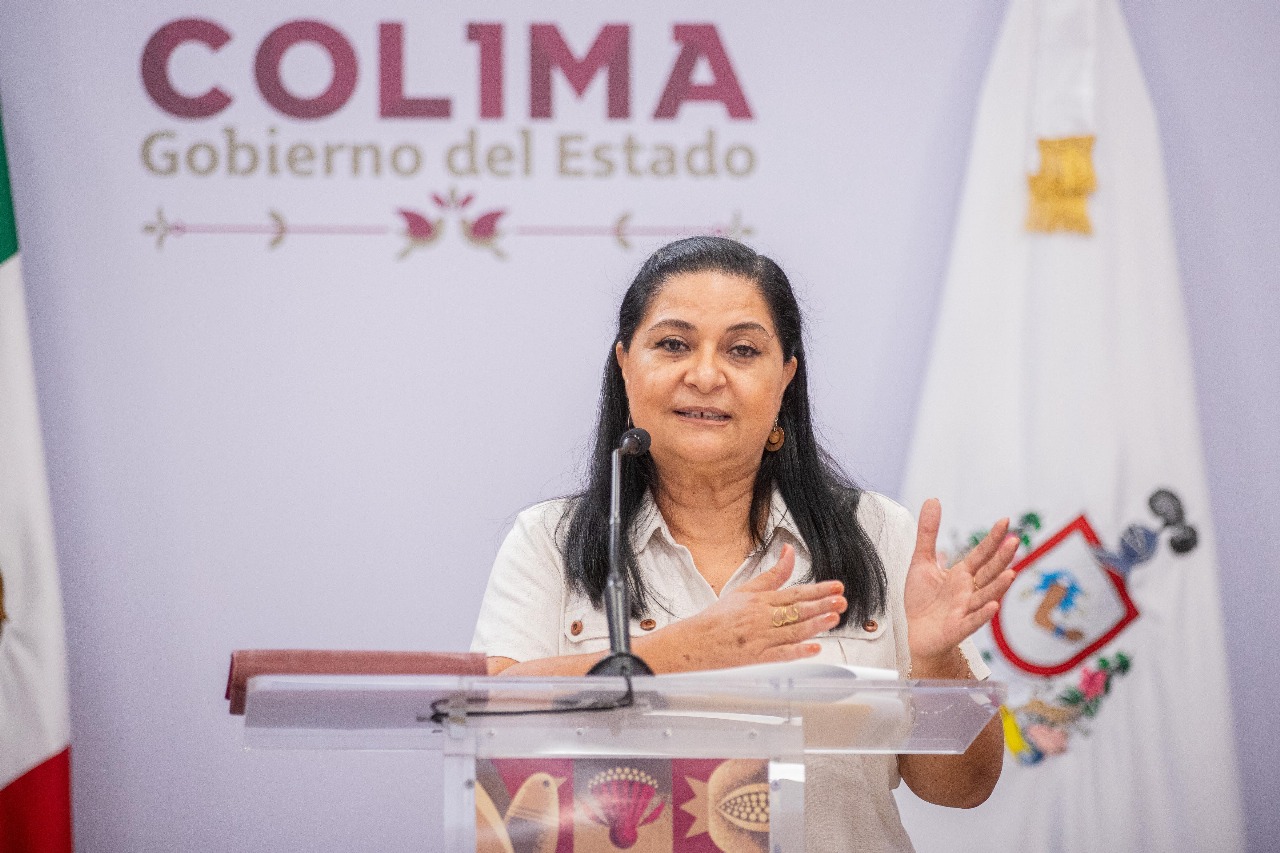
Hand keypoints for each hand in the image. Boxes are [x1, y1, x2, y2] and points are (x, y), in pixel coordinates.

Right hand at [656, 544, 846, 671]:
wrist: (694, 641)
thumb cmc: (719, 617)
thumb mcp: (745, 589)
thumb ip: (772, 574)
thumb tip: (788, 551)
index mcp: (760, 600)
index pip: (794, 593)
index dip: (818, 590)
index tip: (836, 587)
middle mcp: (762, 618)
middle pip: (796, 610)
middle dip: (821, 605)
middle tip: (841, 601)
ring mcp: (760, 638)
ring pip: (792, 630)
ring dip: (814, 624)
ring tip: (833, 618)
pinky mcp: (756, 658)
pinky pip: (780, 654)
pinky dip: (797, 652)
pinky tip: (814, 649)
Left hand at [904, 499, 1016, 668]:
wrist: (916, 632)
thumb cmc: (923, 599)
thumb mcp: (921, 561)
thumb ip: (928, 532)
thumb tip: (933, 500)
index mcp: (962, 574)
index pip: (981, 553)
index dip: (992, 539)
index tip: (1005, 521)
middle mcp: (969, 590)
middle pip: (988, 572)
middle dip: (1001, 558)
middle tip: (1014, 541)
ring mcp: (966, 609)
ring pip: (985, 596)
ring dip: (998, 586)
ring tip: (1011, 574)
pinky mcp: (958, 627)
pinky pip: (973, 621)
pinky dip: (982, 614)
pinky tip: (993, 605)